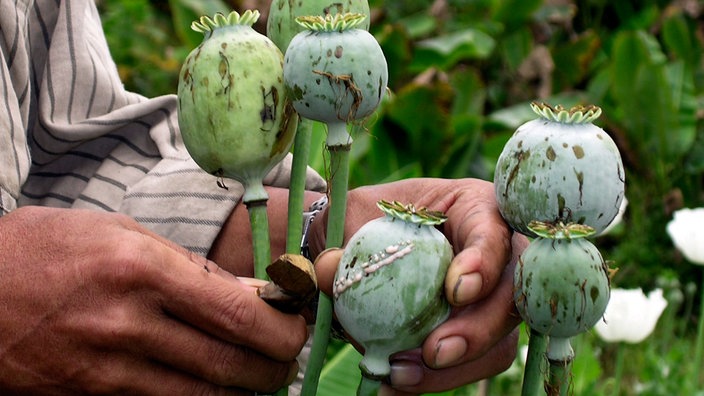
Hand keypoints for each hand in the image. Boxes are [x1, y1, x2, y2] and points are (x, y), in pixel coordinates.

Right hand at [0, 206, 305, 394]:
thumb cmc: (48, 249)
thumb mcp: (121, 235)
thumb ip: (191, 268)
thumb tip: (254, 294)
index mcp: (141, 268)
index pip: (235, 310)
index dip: (280, 326)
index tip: (297, 324)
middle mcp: (127, 322)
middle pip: (230, 361)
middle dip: (274, 365)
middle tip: (288, 356)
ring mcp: (105, 368)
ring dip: (245, 389)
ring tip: (259, 373)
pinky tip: (215, 387)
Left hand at [311, 178, 528, 393]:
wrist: (358, 248)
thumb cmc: (364, 219)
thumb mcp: (350, 216)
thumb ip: (345, 240)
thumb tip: (332, 268)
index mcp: (473, 208)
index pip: (494, 232)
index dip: (485, 263)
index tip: (455, 292)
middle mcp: (494, 252)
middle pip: (511, 294)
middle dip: (479, 330)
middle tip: (434, 352)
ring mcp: (490, 296)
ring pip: (499, 339)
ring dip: (457, 365)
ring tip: (401, 374)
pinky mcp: (476, 330)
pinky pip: (474, 362)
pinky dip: (438, 379)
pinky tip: (398, 384)